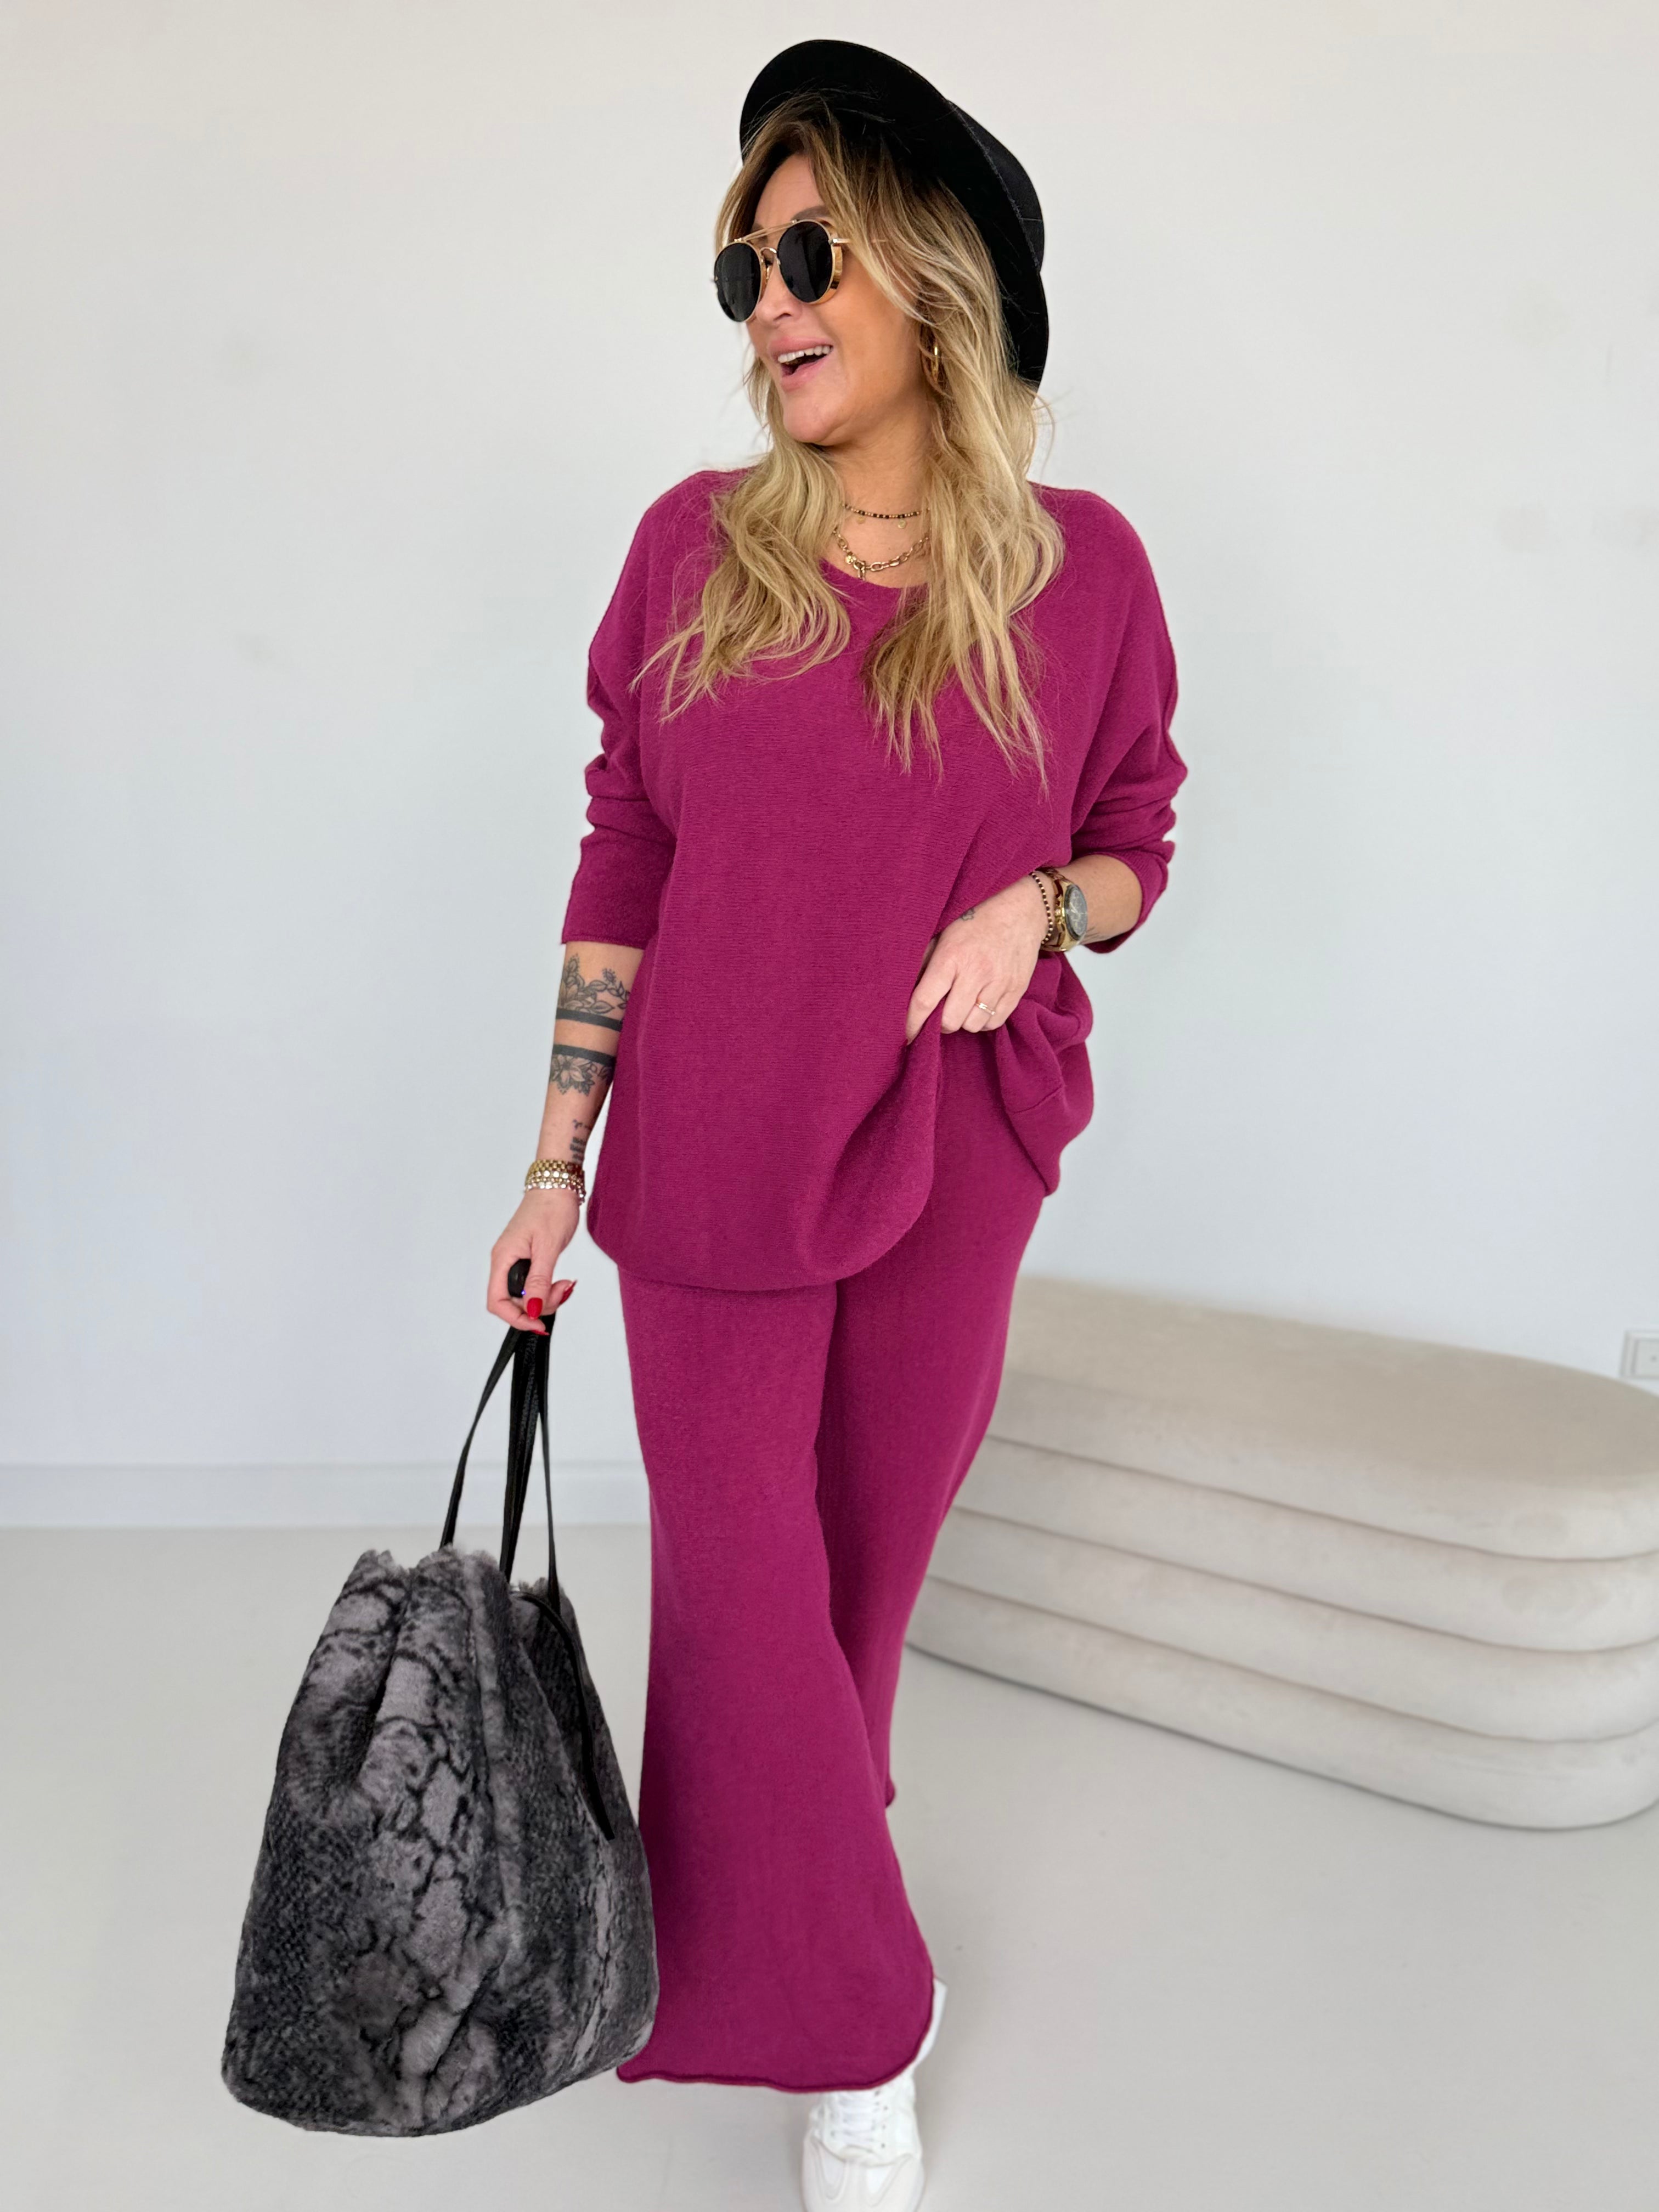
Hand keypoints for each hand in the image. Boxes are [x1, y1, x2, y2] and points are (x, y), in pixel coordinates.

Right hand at [488, 1190, 580, 1333]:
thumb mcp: (548, 1247)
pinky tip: (560, 1281)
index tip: (538, 1324)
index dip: (516, 1318)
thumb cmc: (551, 1207)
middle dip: (538, 1305)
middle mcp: (505, 1262)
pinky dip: (548, 1288)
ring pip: (525, 1296)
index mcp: (503, 1258)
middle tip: (561, 1290)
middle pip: (513, 1302)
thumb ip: (539, 1280)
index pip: (497, 1301)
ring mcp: (515, 1261)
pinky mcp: (527, 1260)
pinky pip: (533, 1285)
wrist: (557, 1186)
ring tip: (565, 1283)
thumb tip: (532, 1308)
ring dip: (546, 1297)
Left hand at [905, 872, 1049, 1043]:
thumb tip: (903, 992)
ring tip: (961, 1006)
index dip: (912, 1023)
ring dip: (963, 1021)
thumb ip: (923, 962)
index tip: (907, 1034)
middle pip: (950, 1020)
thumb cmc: (974, 923)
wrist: (1020, 913)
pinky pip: (994, 1022)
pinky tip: (979, 1005)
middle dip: (940, 1023)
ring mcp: (999, 983)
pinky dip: (983, 1021)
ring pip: (972, 1025)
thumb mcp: (942, 935)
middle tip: (940, 1012)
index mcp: (951, 957)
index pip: (925, 1000)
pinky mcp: (1016, 990)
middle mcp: (976, 972)